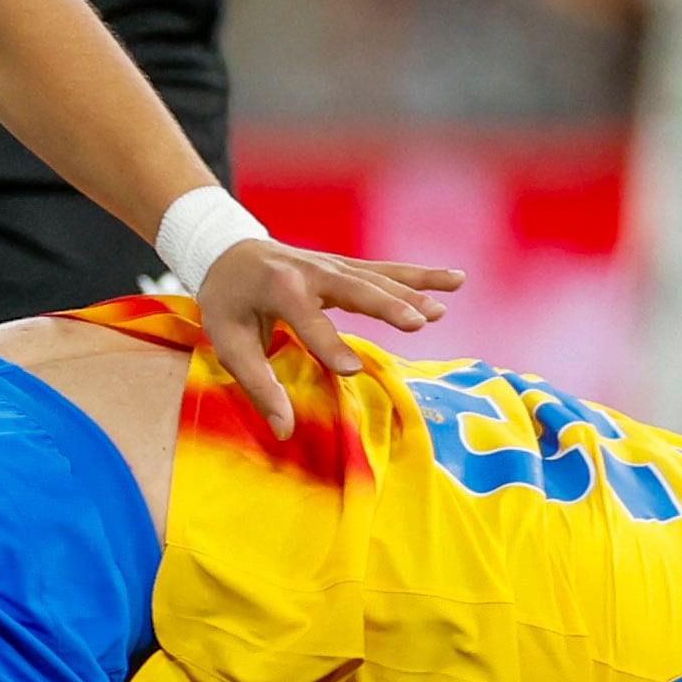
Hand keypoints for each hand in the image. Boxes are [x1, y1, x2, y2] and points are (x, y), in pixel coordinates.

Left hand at [193, 236, 461, 436]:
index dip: (329, 345)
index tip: (353, 370)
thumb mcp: (228, 342)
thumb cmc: (227, 302)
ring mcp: (334, 264)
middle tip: (419, 323)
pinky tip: (454, 281)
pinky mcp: (348, 266)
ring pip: (379, 278)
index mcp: (279, 287)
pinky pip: (388, 271)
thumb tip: (284, 430)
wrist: (228, 250)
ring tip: (439, 312)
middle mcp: (313, 270)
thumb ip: (258, 384)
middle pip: (356, 289)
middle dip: (387, 306)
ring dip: (412, 293)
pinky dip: (421, 276)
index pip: (309, 319)